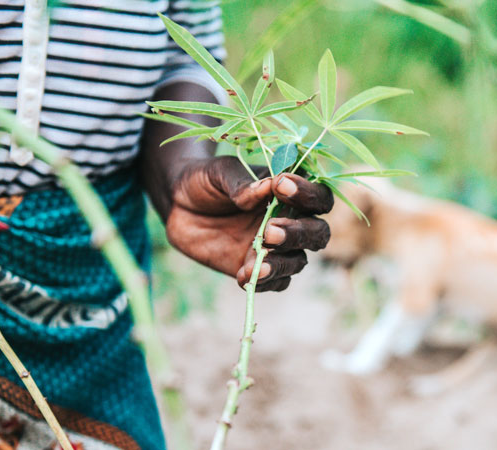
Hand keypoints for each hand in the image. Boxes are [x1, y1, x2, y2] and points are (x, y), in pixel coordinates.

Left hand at [165, 156, 332, 290]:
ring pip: (299, 261)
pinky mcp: (258, 268)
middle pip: (317, 233)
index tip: (281, 186)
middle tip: (269, 230)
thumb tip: (264, 189)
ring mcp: (276, 248)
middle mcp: (290, 221)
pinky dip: (264, 282)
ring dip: (282, 264)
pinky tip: (243, 274)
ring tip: (255, 264)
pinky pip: (276, 282)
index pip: (318, 197)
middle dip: (299, 234)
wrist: (178, 206)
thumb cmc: (205, 181)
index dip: (308, 194)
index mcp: (290, 193)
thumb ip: (241, 182)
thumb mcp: (219, 173)